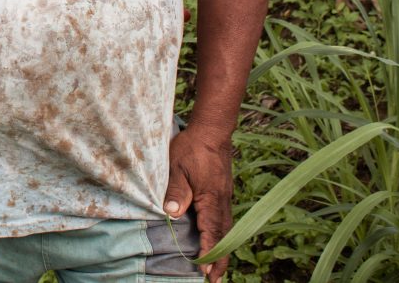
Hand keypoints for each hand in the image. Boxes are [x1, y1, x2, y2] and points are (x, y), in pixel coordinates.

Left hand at [163, 125, 233, 282]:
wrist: (212, 131)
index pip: (212, 232)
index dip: (208, 252)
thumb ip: (176, 191)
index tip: (205, 271)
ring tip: (215, 268)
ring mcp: (224, 197)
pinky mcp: (222, 193)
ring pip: (226, 229)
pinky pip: (224, 219)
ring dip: (221, 249)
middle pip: (224, 236)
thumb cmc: (192, 147)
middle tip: (214, 280)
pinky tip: (215, 239)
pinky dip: (221, 234)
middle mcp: (222, 201)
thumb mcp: (177, 167)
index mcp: (211, 198)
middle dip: (219, 259)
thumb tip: (172, 214)